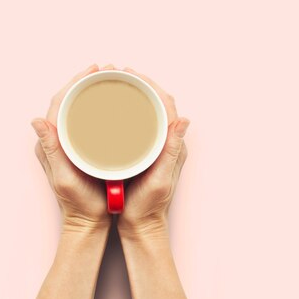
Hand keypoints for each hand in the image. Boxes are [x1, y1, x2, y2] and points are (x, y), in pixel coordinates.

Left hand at [31, 64, 110, 231]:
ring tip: (109, 79)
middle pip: (69, 101)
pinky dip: (97, 107)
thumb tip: (36, 120)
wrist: (86, 221)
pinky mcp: (79, 150)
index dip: (75, 83)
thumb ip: (51, 149)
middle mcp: (57, 140)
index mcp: (51, 143)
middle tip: (106, 69)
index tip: (92, 70)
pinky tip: (111, 103)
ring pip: (78, 109)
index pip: (59, 102)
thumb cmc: (77, 202)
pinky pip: (86, 121)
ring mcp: (68, 145)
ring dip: (91, 92)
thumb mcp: (63, 177)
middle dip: (85, 82)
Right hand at [117, 67, 189, 237]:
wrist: (143, 225)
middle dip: (140, 84)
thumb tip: (184, 119)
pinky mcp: (146, 153)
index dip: (150, 85)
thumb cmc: (149, 206)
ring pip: (148, 112)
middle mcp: (168, 143)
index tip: (131, 73)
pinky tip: (114, 108)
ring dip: (135, 95)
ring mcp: (156, 148)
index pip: (166, 104)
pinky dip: (129, 110)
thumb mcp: (161, 179)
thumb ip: (171, 150)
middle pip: (157, 103)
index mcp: (173, 145)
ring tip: (116, 83)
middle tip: (119, 73)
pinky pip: (140, 124)